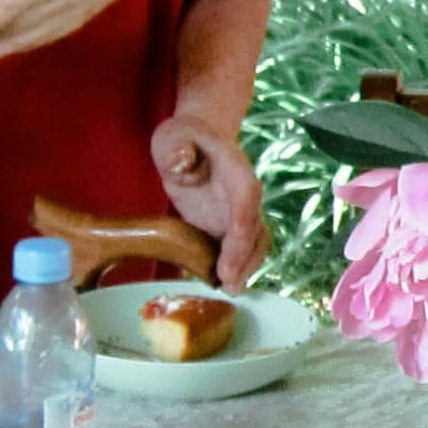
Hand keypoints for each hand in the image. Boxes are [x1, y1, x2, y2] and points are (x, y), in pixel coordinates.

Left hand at [152, 114, 266, 286]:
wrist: (198, 139)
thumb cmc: (184, 137)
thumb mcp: (173, 137)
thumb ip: (175, 150)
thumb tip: (179, 164)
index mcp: (236, 170)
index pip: (245, 202)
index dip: (239, 233)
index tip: (228, 260)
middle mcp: (245, 195)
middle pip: (255, 229)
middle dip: (244, 259)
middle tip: (229, 286)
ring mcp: (240, 212)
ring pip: (254, 244)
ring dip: (245, 268)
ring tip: (230, 290)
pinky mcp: (229, 226)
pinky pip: (240, 249)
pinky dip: (235, 267)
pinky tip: (220, 283)